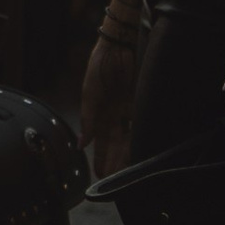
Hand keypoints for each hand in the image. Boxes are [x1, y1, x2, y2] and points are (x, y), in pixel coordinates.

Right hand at [80, 29, 137, 178]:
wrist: (119, 43)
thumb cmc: (100, 64)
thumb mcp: (90, 93)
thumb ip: (88, 119)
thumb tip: (81, 143)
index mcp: (101, 111)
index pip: (102, 140)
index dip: (101, 156)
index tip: (99, 174)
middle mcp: (118, 113)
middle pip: (117, 143)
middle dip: (114, 162)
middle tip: (113, 181)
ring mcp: (131, 109)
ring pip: (131, 138)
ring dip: (126, 156)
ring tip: (124, 175)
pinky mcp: (143, 102)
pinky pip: (142, 126)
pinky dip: (140, 140)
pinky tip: (139, 155)